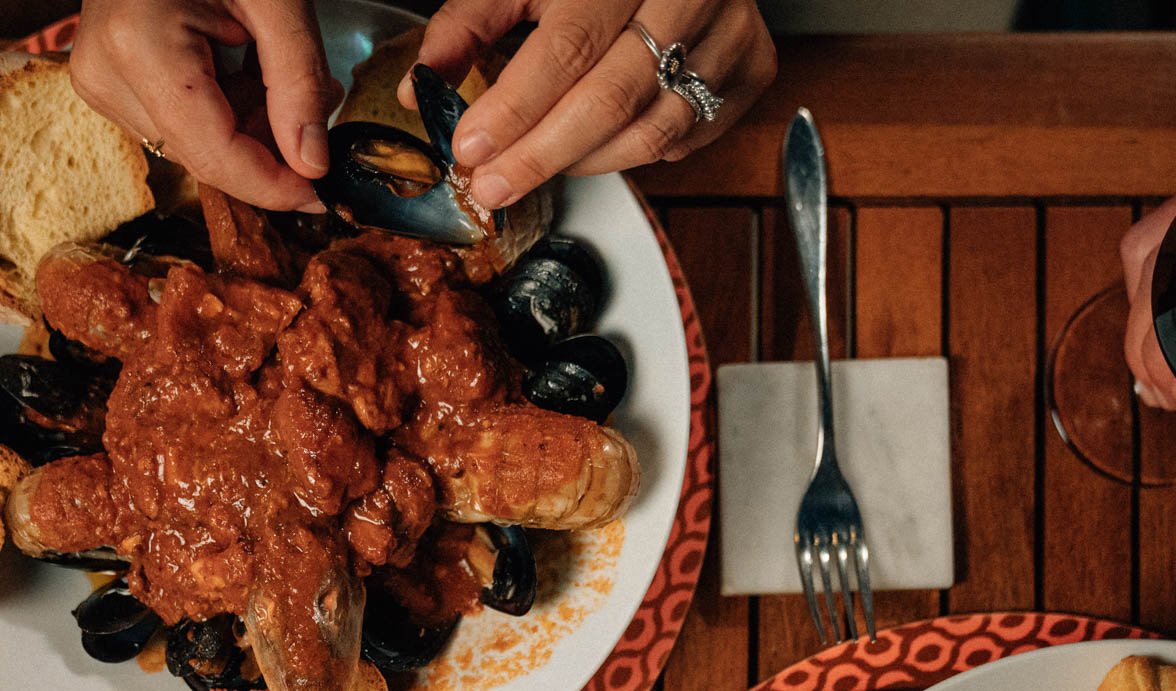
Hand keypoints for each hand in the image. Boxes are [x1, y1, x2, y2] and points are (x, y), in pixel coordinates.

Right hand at [70, 0, 340, 210]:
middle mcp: (105, 72)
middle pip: (202, 156)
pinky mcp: (103, 80)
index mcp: (138, 46)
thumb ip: (298, 82)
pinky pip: (174, 123)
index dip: (273, 185)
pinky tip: (235, 66)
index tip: (322, 192)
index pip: (213, 155)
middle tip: (314, 100)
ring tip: (270, 67)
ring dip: (245, 126)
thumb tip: (311, 162)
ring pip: (191, 146)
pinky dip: (218, 110)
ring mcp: (97, 79)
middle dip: (267, 147)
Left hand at [397, 0, 775, 208]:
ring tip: (533, 166)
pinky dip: (634, 153)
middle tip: (492, 184)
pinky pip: (688, 137)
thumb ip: (473, 21)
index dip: (516, 107)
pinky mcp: (752, 67)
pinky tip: (594, 147)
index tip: (472, 146)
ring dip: (584, 163)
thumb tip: (423, 84)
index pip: (567, 47)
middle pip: (612, 98)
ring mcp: (730, 34)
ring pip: (654, 130)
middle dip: (541, 155)